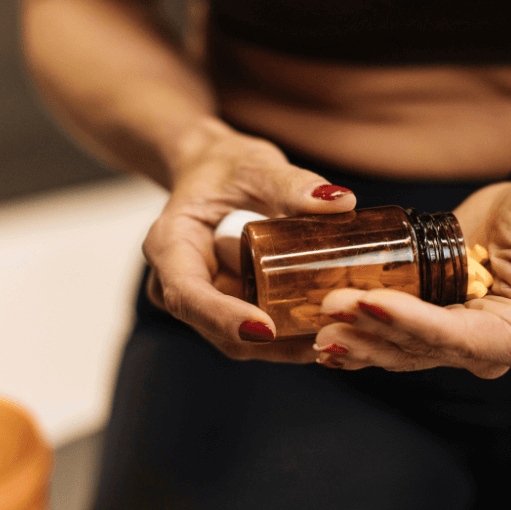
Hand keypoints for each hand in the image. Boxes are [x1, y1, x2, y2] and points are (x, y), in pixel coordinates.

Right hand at [142, 129, 354, 361]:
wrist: (213, 172)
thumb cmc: (224, 166)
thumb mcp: (255, 165)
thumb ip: (291, 183)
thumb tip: (339, 202)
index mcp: (170, 247)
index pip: (188, 296)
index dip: (224, 318)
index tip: (266, 329)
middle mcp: (178, 284)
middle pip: (219, 330)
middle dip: (272, 342)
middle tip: (328, 333)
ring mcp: (204, 303)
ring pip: (244, 341)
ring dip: (289, 344)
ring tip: (340, 331)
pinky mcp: (230, 308)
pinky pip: (260, 333)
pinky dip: (293, 333)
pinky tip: (332, 326)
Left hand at [313, 164, 510, 379]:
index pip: (455, 338)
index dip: (409, 323)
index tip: (368, 301)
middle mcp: (481, 347)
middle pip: (417, 347)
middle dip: (370, 329)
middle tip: (326, 310)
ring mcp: (452, 333)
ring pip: (397, 344)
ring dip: (356, 335)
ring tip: (316, 322)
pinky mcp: (431, 313)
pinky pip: (390, 327)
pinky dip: (359, 326)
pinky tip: (322, 325)